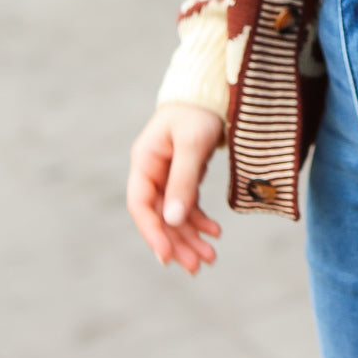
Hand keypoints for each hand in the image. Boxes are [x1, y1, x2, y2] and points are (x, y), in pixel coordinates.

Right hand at [126, 104, 223, 273]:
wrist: (212, 91)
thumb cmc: (199, 111)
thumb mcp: (192, 144)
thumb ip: (182, 181)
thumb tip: (172, 220)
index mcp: (145, 162)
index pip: (141, 205)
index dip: (152, 233)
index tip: (167, 256)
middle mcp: (152, 171)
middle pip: (159, 216)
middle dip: (177, 242)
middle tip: (197, 266)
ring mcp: (167, 175)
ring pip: (175, 215)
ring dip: (190, 236)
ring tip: (210, 257)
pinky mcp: (183, 176)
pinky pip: (188, 205)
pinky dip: (200, 220)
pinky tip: (215, 232)